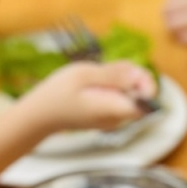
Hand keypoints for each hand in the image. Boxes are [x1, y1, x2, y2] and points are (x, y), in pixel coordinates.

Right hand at [24, 57, 155, 133]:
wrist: (39, 116)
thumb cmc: (57, 93)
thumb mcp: (83, 75)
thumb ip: (112, 75)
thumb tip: (138, 75)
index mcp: (113, 109)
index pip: (147, 102)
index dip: (146, 84)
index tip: (130, 70)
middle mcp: (117, 118)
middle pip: (140, 97)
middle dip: (132, 77)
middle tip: (108, 68)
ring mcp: (111, 119)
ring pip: (129, 96)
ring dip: (120, 80)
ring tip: (98, 74)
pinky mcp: (105, 116)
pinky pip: (118, 99)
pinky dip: (112, 87)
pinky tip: (94, 82)